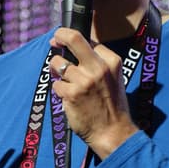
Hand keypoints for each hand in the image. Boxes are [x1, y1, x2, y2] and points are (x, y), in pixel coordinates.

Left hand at [49, 28, 138, 158]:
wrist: (113, 132)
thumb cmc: (112, 106)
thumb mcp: (114, 78)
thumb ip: (99, 63)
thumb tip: (74, 48)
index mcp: (112, 61)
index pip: (88, 40)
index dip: (73, 39)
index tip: (64, 39)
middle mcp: (98, 68)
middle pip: (73, 38)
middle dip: (60, 35)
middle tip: (54, 39)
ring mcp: (84, 81)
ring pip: (58, 63)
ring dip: (56, 70)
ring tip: (65, 81)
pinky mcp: (71, 94)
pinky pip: (56, 85)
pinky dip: (59, 91)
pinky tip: (69, 98)